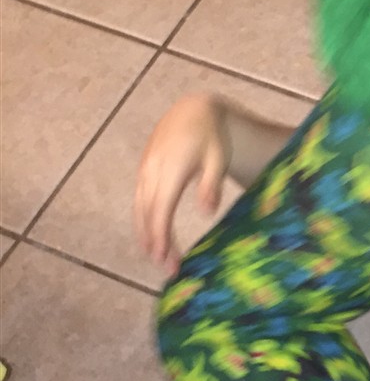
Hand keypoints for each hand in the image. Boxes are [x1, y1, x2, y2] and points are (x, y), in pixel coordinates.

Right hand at [134, 94, 230, 275]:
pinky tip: (150, 236)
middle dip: (155, 242)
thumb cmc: (211, 138)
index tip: (166, 258)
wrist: (193, 112)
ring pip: (140, 207)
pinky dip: (143, 220)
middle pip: (148, 213)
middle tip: (167, 268)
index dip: (161, 235)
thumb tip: (207, 213)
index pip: (162, 208)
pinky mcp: (144, 170)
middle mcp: (153, 171)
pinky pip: (139, 199)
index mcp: (172, 168)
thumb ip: (211, 185)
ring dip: (146, 234)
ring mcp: (145, 170)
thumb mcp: (218, 159)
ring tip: (157, 258)